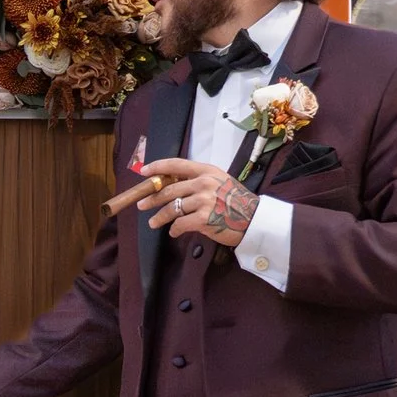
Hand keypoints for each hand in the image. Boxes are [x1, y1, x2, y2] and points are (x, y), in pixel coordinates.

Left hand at [139, 157, 256, 247]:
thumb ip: (199, 181)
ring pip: (171, 208)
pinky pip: (180, 224)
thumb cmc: (237, 202)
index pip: (176, 165)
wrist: (254, 219)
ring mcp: (203, 200)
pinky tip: (174, 232)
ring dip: (159, 217)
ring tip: (153, 222)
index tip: (144, 172)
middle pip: (169, 189)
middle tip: (141, 204)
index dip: (157, 167)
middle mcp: (204, 183)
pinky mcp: (203, 218)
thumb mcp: (220, 182)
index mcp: (207, 171)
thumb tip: (173, 186)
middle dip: (152, 198)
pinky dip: (174, 229)